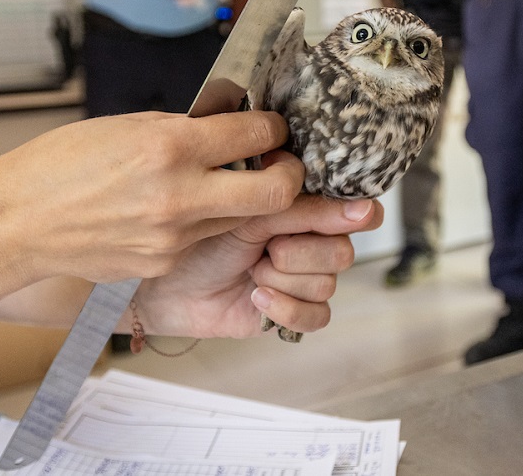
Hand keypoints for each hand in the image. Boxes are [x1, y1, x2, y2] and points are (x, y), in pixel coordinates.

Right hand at [0, 110, 303, 284]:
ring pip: (242, 218)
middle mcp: (179, 195)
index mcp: (169, 147)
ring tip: (219, 183)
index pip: (256, 134)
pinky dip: (202, 221)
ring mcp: (173, 237)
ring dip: (245, 199)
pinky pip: (202, 238)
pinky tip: (173, 209)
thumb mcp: (127, 126)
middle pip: (276, 191)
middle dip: (289, 175)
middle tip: (281, 164)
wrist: (15, 223)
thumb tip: (229, 123)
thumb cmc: (60, 165)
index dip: (273, 127)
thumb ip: (184, 128)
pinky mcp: (163, 262)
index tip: (271, 127)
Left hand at [131, 170, 384, 338]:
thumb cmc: (199, 241)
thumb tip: (360, 205)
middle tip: (266, 247)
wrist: (163, 286)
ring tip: (251, 271)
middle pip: (341, 251)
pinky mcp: (289, 314)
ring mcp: (299, 281)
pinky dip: (286, 308)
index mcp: (300, 210)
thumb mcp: (248, 215)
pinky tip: (256, 297)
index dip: (353, 213)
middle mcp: (306, 245)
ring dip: (283, 278)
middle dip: (300, 251)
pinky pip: (316, 317)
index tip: (359, 213)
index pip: (350, 211)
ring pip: (326, 284)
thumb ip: (298, 205)